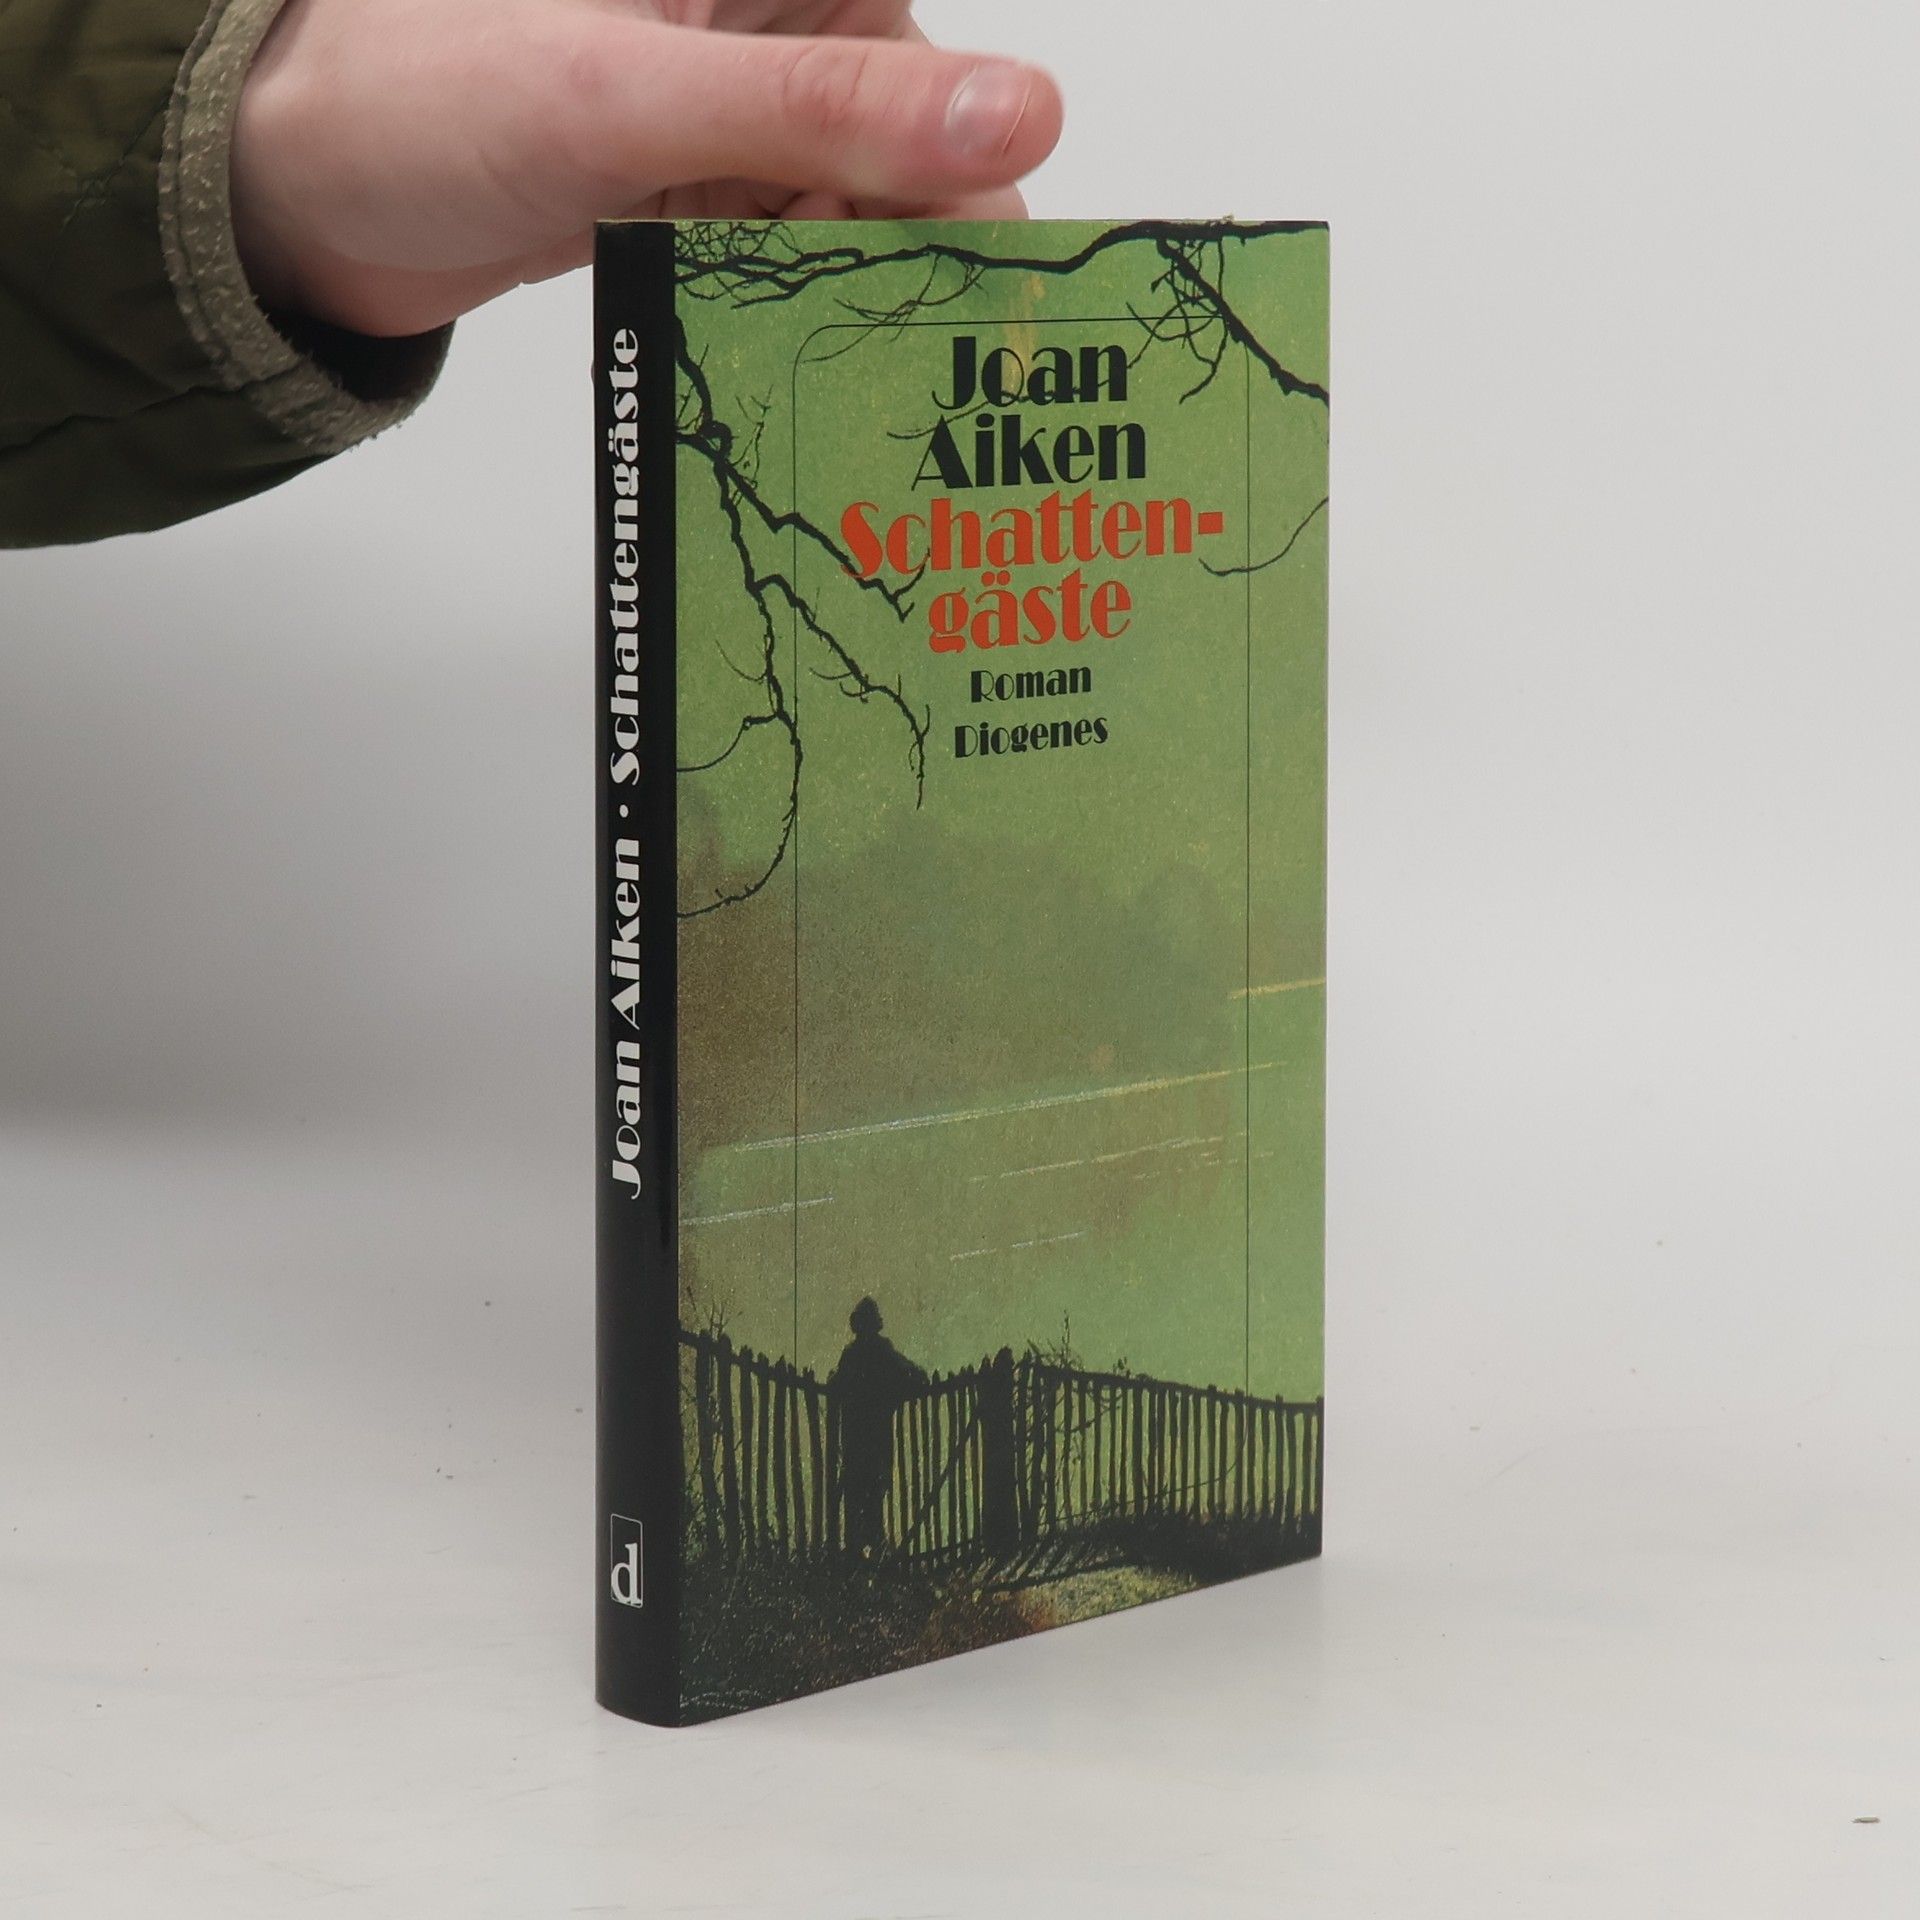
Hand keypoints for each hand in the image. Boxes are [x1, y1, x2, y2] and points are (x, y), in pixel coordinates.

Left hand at [230, 0, 1062, 337]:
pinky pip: (796, 263)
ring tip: (842, 401)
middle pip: (919, 170)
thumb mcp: (633, 98)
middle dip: (912, 277)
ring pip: (863, 229)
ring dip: (855, 315)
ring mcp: (747, 117)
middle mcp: (784, 29)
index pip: (944, 91)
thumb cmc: (421, 94)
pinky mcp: (709, 191)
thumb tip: (1021, 116)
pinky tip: (792, 372)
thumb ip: (826, 110)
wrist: (292, 182)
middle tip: (907, 396)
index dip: (980, 204)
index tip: (982, 324)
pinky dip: (799, 321)